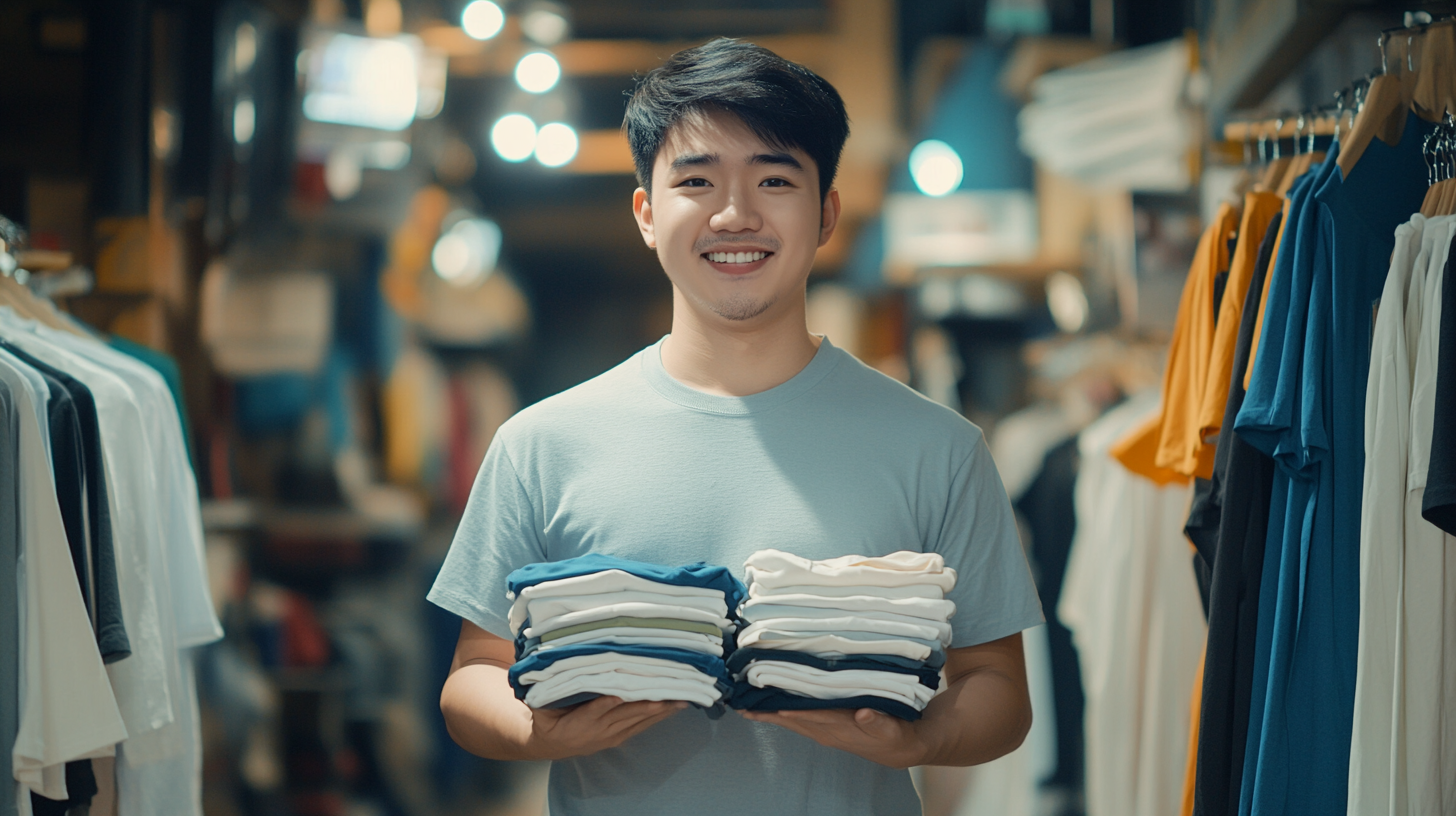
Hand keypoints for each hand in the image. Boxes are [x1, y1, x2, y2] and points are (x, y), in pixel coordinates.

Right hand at [526, 696, 686, 759]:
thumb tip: (546, 667)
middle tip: (668, 692)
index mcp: (578, 722)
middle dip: (648, 703)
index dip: (608, 703)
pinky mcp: (619, 737)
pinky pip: (641, 725)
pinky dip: (658, 716)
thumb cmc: (547, 719)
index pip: (595, 709)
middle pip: (626, 714)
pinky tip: (673, 707)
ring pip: (638, 720)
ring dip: (660, 710)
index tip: (619, 694)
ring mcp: (611, 734)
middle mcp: (599, 730)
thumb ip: (545, 692)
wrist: (551, 745)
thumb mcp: (541, 706)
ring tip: (680, 699)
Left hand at [741, 708, 927, 768]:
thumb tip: (863, 714)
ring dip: (770, 715)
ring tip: (747, 708)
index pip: (815, 717)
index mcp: (842, 727)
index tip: (777, 707)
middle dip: (769, 714)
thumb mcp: (891, 727)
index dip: (796, 712)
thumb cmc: (893, 734)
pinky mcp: (824, 728)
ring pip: (791, 721)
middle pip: (793, 721)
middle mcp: (827, 730)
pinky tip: (769, 710)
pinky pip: (797, 721)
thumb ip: (877, 720)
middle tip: (744, 706)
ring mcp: (824, 731)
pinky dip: (781, 715)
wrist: (897, 748)